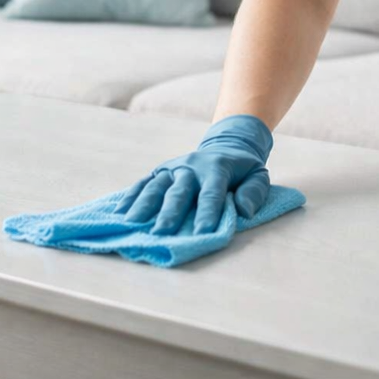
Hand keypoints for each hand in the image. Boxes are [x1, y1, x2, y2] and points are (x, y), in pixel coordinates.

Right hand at [114, 114, 272, 234]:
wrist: (226, 145)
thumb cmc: (243, 169)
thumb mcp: (258, 175)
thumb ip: (254, 192)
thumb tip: (244, 211)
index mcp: (216, 169)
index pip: (211, 194)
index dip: (207, 213)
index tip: (201, 233)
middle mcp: (191, 167)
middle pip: (179, 192)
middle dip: (170, 213)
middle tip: (161, 233)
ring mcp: (173, 168)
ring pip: (156, 186)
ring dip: (144, 205)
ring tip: (132, 223)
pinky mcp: (160, 171)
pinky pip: (144, 183)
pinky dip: (131, 197)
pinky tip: (120, 212)